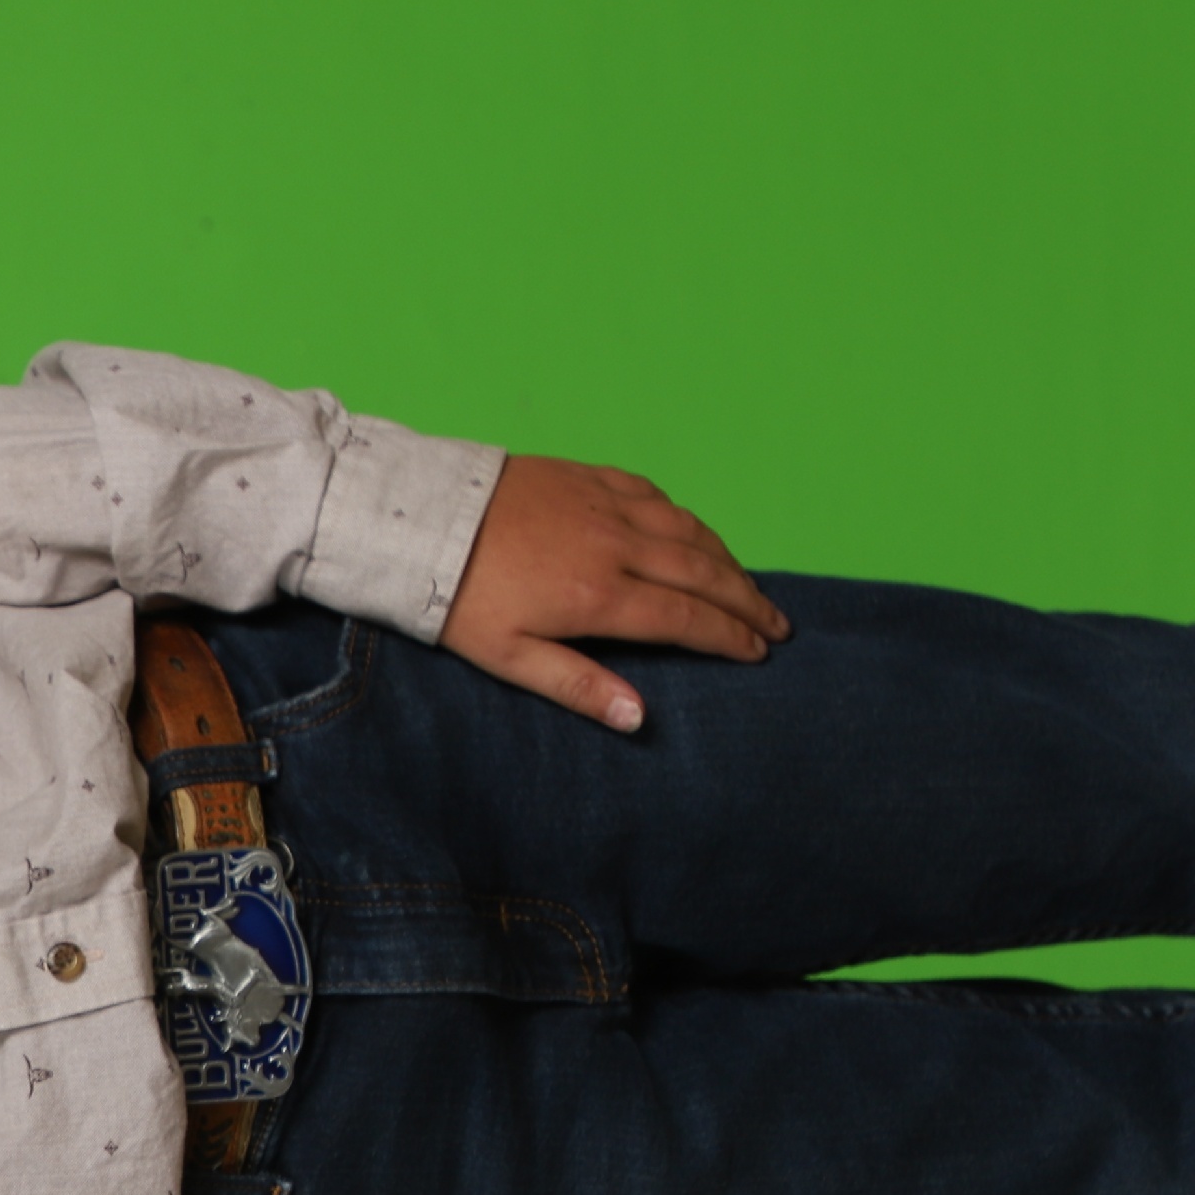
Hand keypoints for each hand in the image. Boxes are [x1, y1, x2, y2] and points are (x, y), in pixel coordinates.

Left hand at [444, 454, 789, 730]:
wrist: (417, 518)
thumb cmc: (457, 596)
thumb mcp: (508, 656)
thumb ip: (578, 685)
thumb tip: (638, 718)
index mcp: (599, 595)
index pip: (687, 620)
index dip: (729, 637)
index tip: (759, 653)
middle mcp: (615, 545)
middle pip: (703, 573)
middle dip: (746, 601)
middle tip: (777, 625)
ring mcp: (604, 505)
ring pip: (687, 530)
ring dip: (725, 559)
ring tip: (748, 586)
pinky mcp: (586, 476)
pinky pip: (654, 495)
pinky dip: (684, 518)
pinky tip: (692, 532)